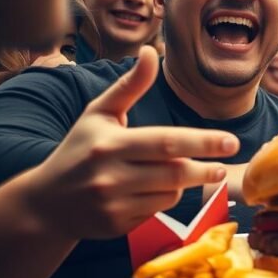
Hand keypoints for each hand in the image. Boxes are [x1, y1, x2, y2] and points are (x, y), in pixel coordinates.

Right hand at [20, 46, 237, 238]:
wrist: (46, 203)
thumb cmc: (79, 150)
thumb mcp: (99, 114)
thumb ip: (129, 85)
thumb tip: (150, 51)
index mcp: (110, 144)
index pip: (166, 142)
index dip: (202, 142)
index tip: (230, 141)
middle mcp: (111, 176)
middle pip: (174, 172)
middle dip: (204, 169)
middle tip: (223, 164)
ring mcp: (113, 204)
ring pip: (169, 194)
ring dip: (181, 184)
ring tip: (177, 173)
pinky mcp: (117, 226)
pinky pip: (157, 211)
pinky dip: (163, 200)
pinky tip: (150, 191)